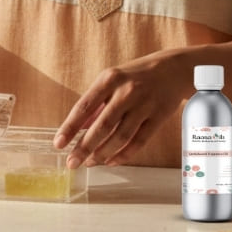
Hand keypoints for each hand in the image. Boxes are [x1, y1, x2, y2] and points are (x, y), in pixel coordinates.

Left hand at [53, 51, 188, 167]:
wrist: (173, 68)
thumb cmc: (137, 75)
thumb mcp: (112, 79)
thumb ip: (95, 103)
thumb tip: (77, 128)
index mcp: (110, 79)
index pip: (84, 106)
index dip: (70, 127)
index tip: (58, 144)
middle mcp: (127, 92)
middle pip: (102, 126)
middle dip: (84, 147)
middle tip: (72, 162)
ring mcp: (144, 105)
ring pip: (120, 137)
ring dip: (102, 153)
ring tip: (90, 162)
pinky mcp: (158, 117)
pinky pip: (138, 141)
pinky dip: (124, 154)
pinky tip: (112, 160)